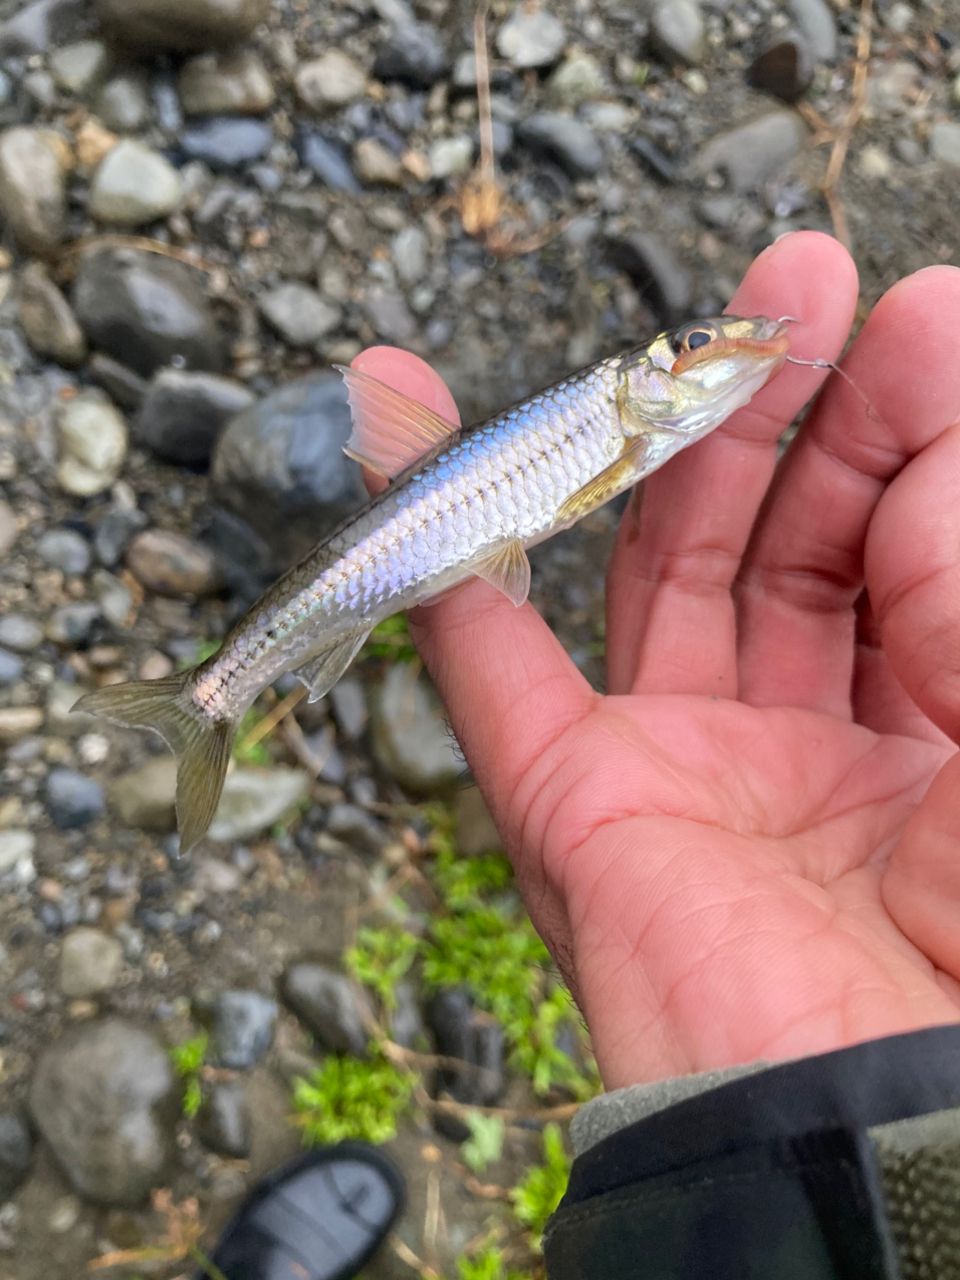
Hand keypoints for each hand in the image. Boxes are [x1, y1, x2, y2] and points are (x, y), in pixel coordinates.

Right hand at [355, 231, 959, 1088]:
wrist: (879, 1125)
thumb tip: (927, 370)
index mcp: (938, 728)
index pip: (904, 541)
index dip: (899, 424)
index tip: (904, 311)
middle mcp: (810, 743)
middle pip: (780, 540)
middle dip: (784, 409)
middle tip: (797, 282)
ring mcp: (685, 770)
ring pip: (650, 572)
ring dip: (645, 444)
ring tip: (663, 324)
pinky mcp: (575, 810)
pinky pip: (489, 663)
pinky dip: (441, 545)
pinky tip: (408, 418)